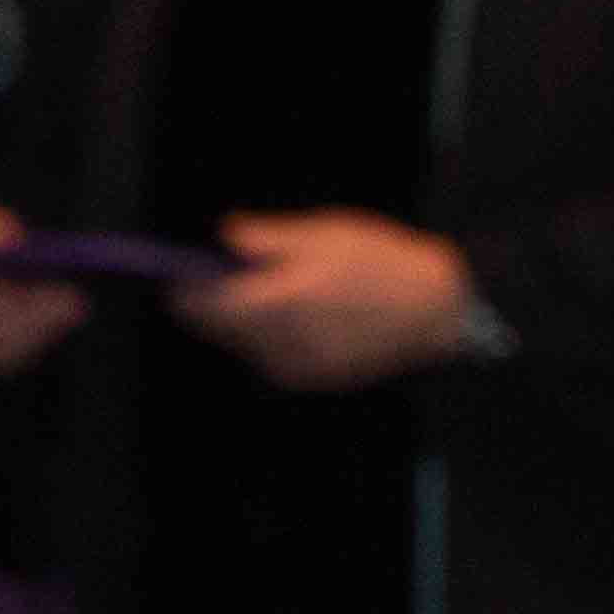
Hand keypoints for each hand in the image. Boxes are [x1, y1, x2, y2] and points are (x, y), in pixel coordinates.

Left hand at [172, 211, 485, 392]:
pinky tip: (292, 317)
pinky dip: (266, 339)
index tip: (176, 273)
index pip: (206, 304)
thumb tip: (226, 237)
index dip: (184, 289)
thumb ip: (269, 238)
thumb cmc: (383, 263)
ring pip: (241, 347)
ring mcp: (299, 366)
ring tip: (264, 294)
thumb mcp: (325, 233)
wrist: (437, 311)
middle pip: (218, 330)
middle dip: (209, 305)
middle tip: (217, 277)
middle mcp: (284, 342)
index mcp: (282, 300)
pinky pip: (270, 360)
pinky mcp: (315, 380)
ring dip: (238, 323)